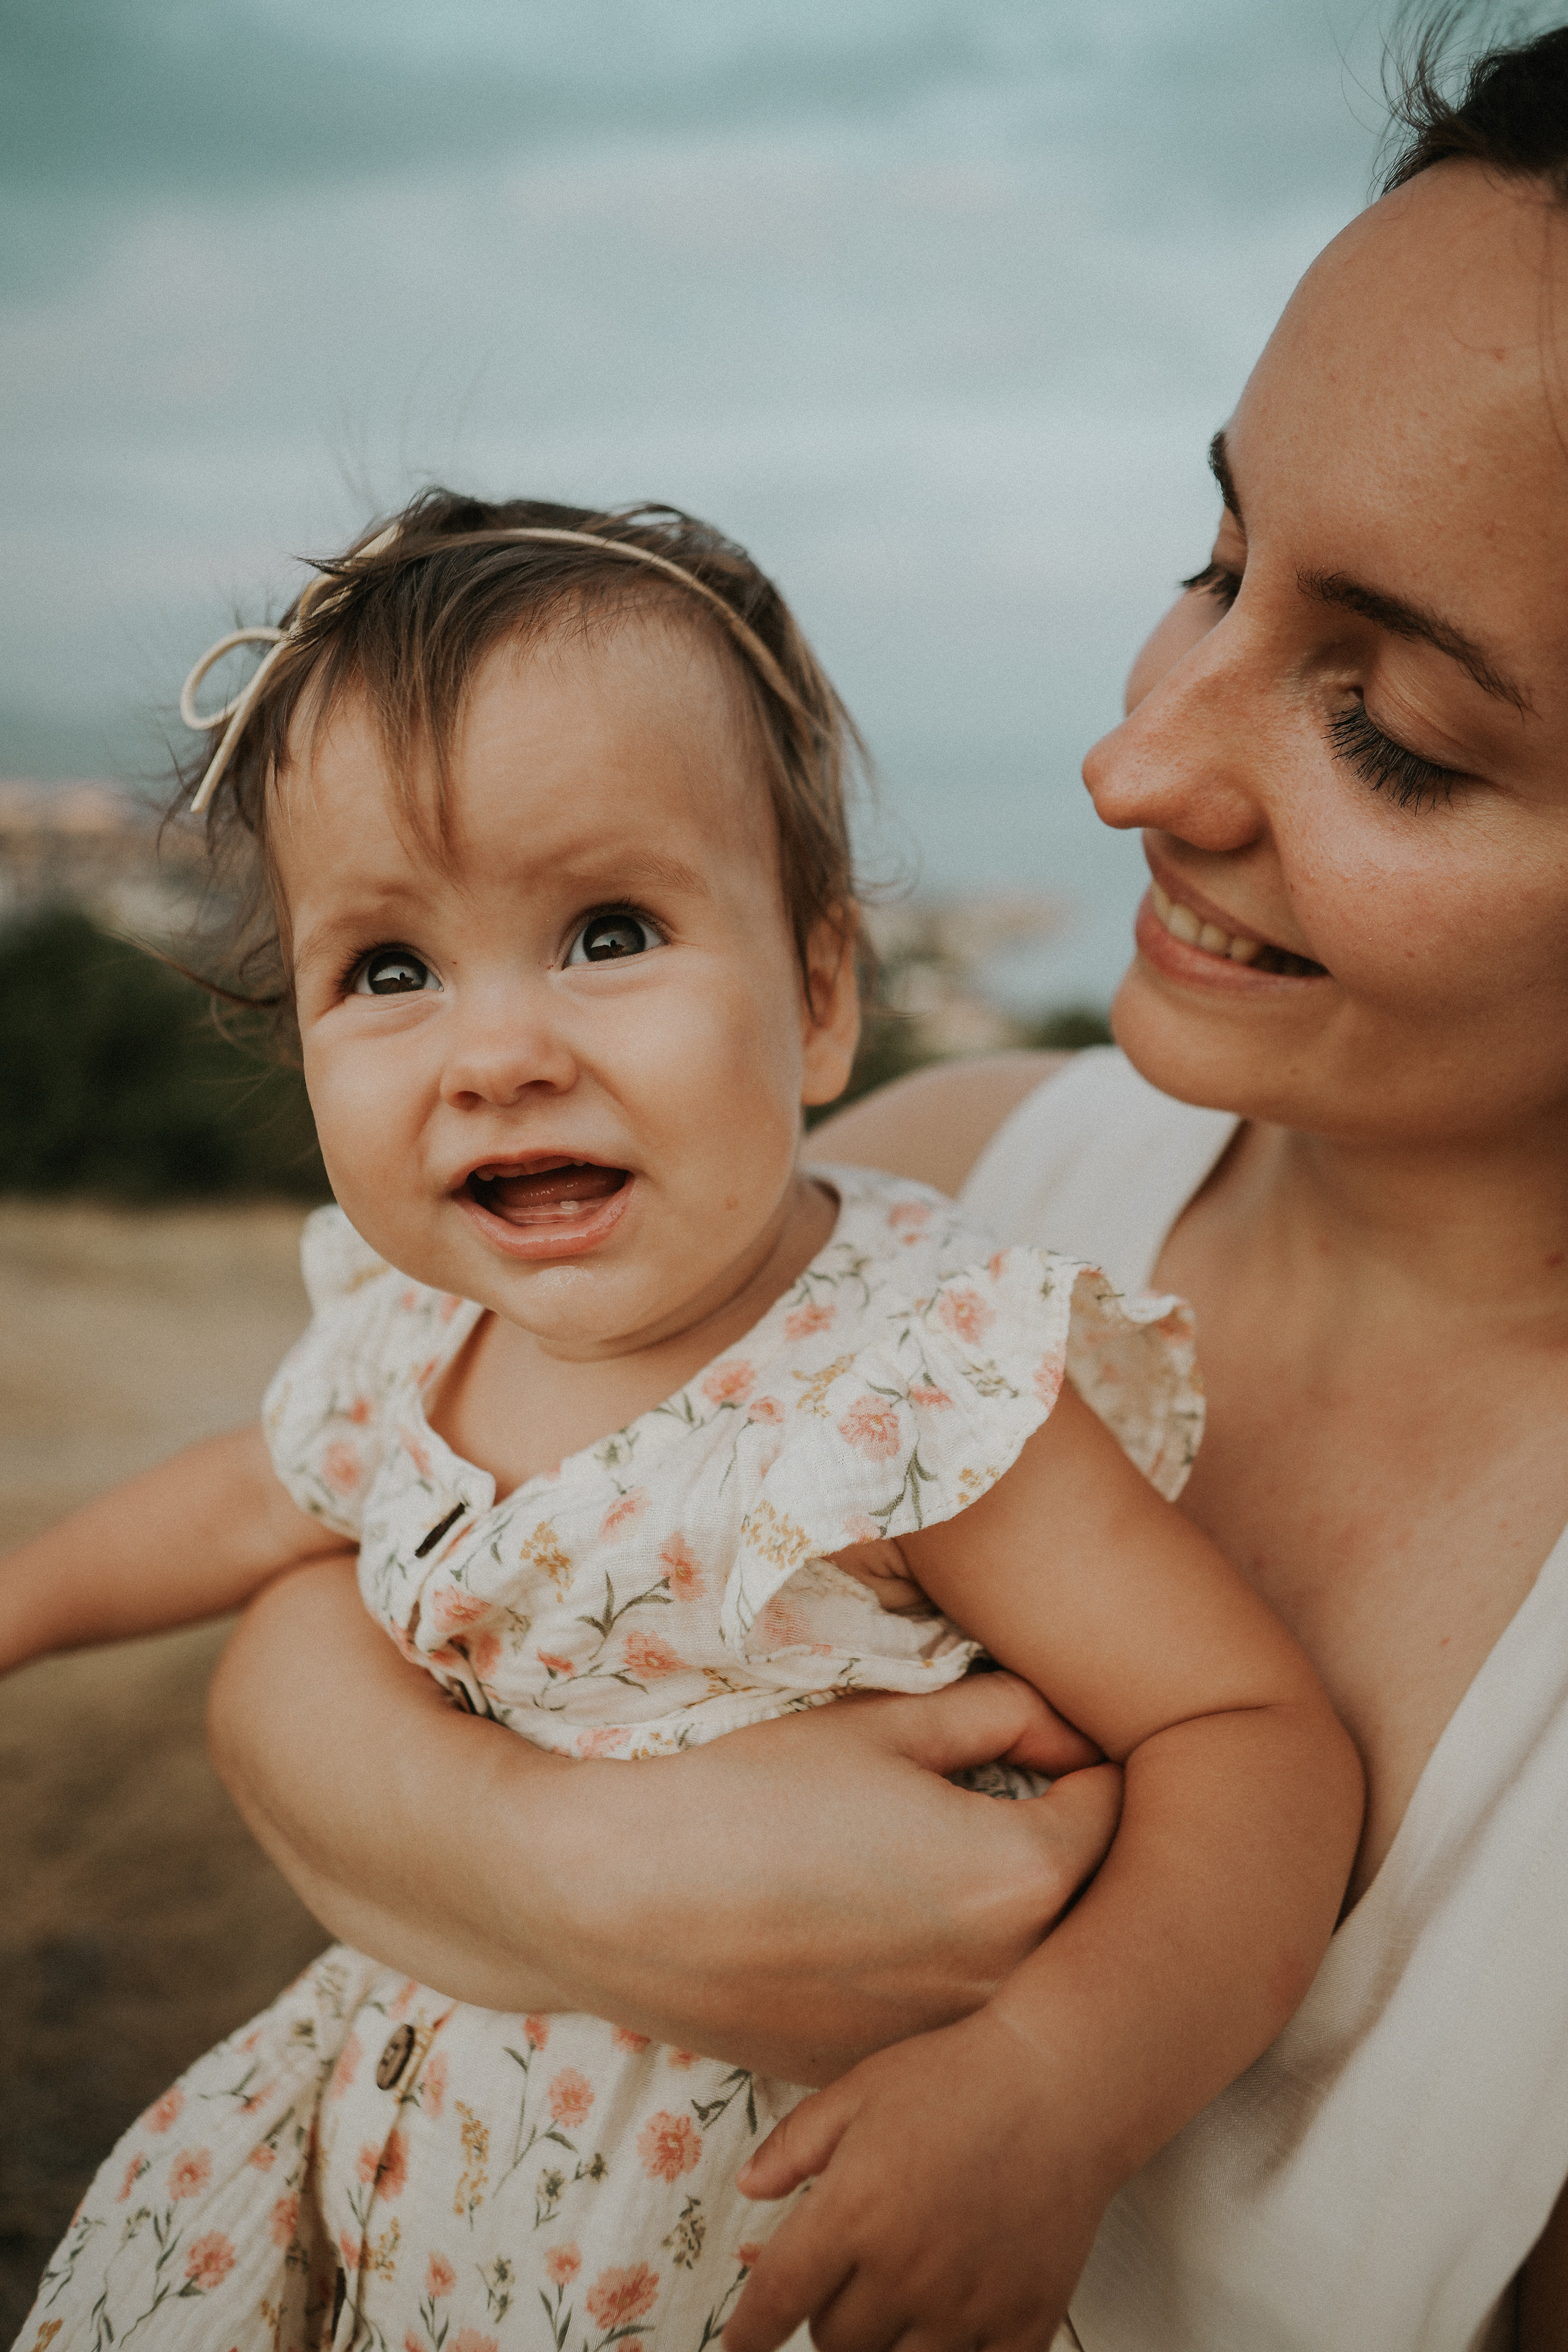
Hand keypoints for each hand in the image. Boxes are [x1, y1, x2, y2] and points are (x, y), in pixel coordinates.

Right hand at [212, 1573, 1120, 2070]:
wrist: (619, 1900)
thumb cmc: (747, 1792)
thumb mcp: (882, 1726)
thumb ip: (998, 1714)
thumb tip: (1065, 1723)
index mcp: (1022, 1876)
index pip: (1114, 1804)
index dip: (1080, 1756)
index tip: (1041, 1737)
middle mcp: (1010, 1978)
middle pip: (1090, 1896)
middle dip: (1062, 1839)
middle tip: (1008, 1788)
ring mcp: (950, 2041)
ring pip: (1031, 1964)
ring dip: (1011, 1913)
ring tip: (935, 1858)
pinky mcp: (892, 2073)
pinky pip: (958, 2017)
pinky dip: (944, 1972)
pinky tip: (878, 1927)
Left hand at [727, 2006, 1113, 2351]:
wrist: (1065, 2083)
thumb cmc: (958, 2077)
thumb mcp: (860, 2090)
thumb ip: (794, 2145)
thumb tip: (747, 2189)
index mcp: (854, 2210)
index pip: (777, 2300)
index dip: (747, 2333)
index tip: (736, 2346)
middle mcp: (905, 2269)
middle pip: (834, 2343)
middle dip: (827, 2317)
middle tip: (848, 2276)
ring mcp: (968, 2304)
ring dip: (882, 2345)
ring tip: (896, 2301)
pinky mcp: (1024, 2322)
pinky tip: (949, 2330)